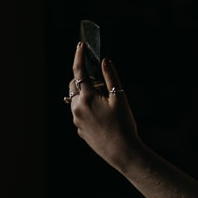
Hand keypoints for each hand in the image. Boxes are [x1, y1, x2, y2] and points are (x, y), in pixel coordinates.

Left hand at [67, 41, 139, 170]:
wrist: (122, 152)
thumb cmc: (124, 124)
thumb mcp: (120, 98)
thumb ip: (110, 77)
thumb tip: (105, 60)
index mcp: (87, 97)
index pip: (79, 71)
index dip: (79, 56)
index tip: (80, 45)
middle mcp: (77, 108)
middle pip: (74, 85)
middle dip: (84, 81)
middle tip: (103, 86)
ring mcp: (77, 120)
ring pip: (77, 101)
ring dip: (87, 97)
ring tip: (107, 106)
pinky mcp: (80, 130)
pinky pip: (81, 115)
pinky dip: (89, 111)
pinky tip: (105, 119)